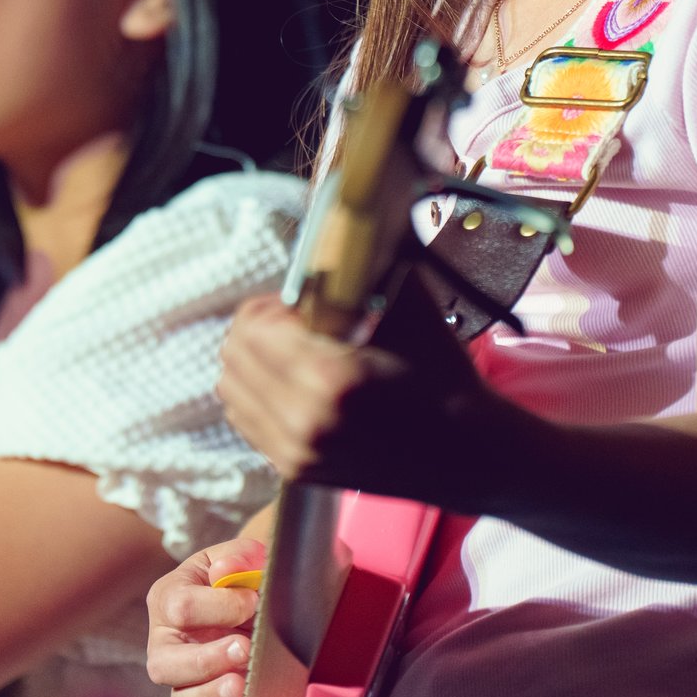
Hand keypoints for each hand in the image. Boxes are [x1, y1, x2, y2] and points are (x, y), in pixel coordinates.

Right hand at [144, 536, 264, 696]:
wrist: (258, 599)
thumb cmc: (243, 577)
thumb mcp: (242, 556)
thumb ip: (238, 557)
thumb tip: (225, 572)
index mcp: (168, 598)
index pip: (179, 608)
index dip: (219, 606)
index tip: (254, 601)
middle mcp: (166, 643)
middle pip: (164, 664)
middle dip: (205, 659)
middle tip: (245, 648)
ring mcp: (184, 677)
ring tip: (242, 688)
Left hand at [214, 285, 499, 502]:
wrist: (465, 451)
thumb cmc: (440, 373)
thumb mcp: (410, 306)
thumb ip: (366, 265)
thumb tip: (338, 226)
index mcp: (330, 377)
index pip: (253, 327)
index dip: (272, 305)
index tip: (301, 304)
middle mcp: (304, 420)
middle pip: (234, 356)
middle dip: (258, 330)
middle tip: (295, 326)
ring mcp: (296, 452)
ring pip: (231, 389)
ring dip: (254, 363)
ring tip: (294, 355)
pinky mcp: (295, 470)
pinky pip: (245, 419)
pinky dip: (259, 394)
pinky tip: (295, 386)